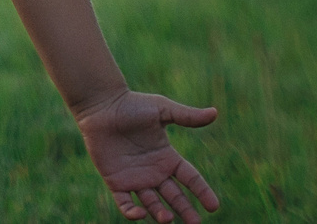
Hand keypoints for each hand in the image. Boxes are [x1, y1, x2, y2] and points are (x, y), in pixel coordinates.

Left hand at [75, 90, 221, 221]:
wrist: (101, 106)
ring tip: (168, 219)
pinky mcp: (116, 182)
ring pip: (152, 204)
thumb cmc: (132, 104)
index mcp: (167, 157)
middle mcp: (154, 172)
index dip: (202, 191)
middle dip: (186, 210)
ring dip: (160, 213)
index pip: (190, 178)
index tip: (214, 207)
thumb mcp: (162, 110)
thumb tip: (215, 113)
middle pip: (174, 197)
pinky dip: (132, 213)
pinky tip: (140, 214)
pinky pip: (125, 204)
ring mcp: (135, 179)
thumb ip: (187, 116)